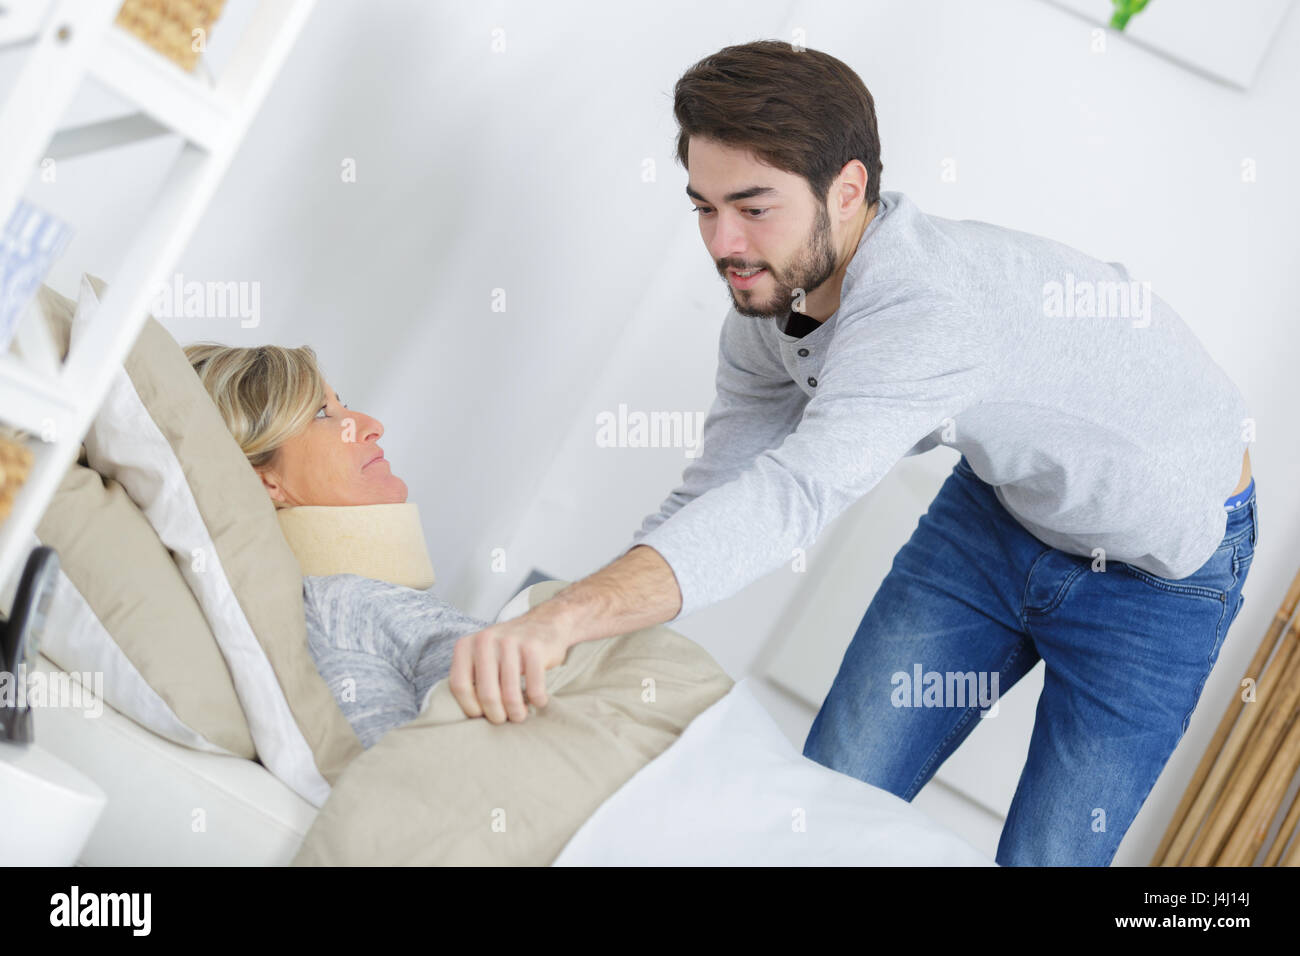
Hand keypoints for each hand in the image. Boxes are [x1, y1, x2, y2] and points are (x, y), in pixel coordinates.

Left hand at [448, 612, 570, 722]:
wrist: (544, 622)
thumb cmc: (508, 649)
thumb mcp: (482, 655)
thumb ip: (471, 677)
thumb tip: (466, 717)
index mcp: (467, 644)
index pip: (459, 685)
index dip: (470, 707)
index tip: (481, 715)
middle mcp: (486, 640)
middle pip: (485, 693)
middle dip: (496, 715)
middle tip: (503, 720)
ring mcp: (511, 642)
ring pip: (510, 694)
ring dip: (516, 712)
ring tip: (519, 715)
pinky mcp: (534, 647)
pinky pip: (534, 687)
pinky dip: (537, 700)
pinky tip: (538, 701)